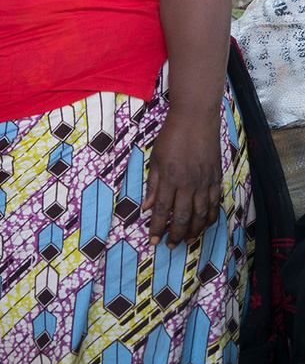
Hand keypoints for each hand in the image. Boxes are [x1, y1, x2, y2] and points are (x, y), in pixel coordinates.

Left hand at [142, 110, 221, 247]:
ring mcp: (204, 181)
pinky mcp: (215, 178)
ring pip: (201, 215)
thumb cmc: (171, 135)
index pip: (163, 209)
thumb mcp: (155, 157)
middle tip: (170, 245)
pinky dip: (210, 218)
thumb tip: (147, 206)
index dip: (158, 227)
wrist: (195, 118)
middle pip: (183, 217)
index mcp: (170, 177)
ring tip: (187, 241)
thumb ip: (152, 183)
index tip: (153, 240)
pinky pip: (214, 204)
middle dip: (175, 234)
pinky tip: (204, 225)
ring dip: (194, 231)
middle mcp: (188, 182)